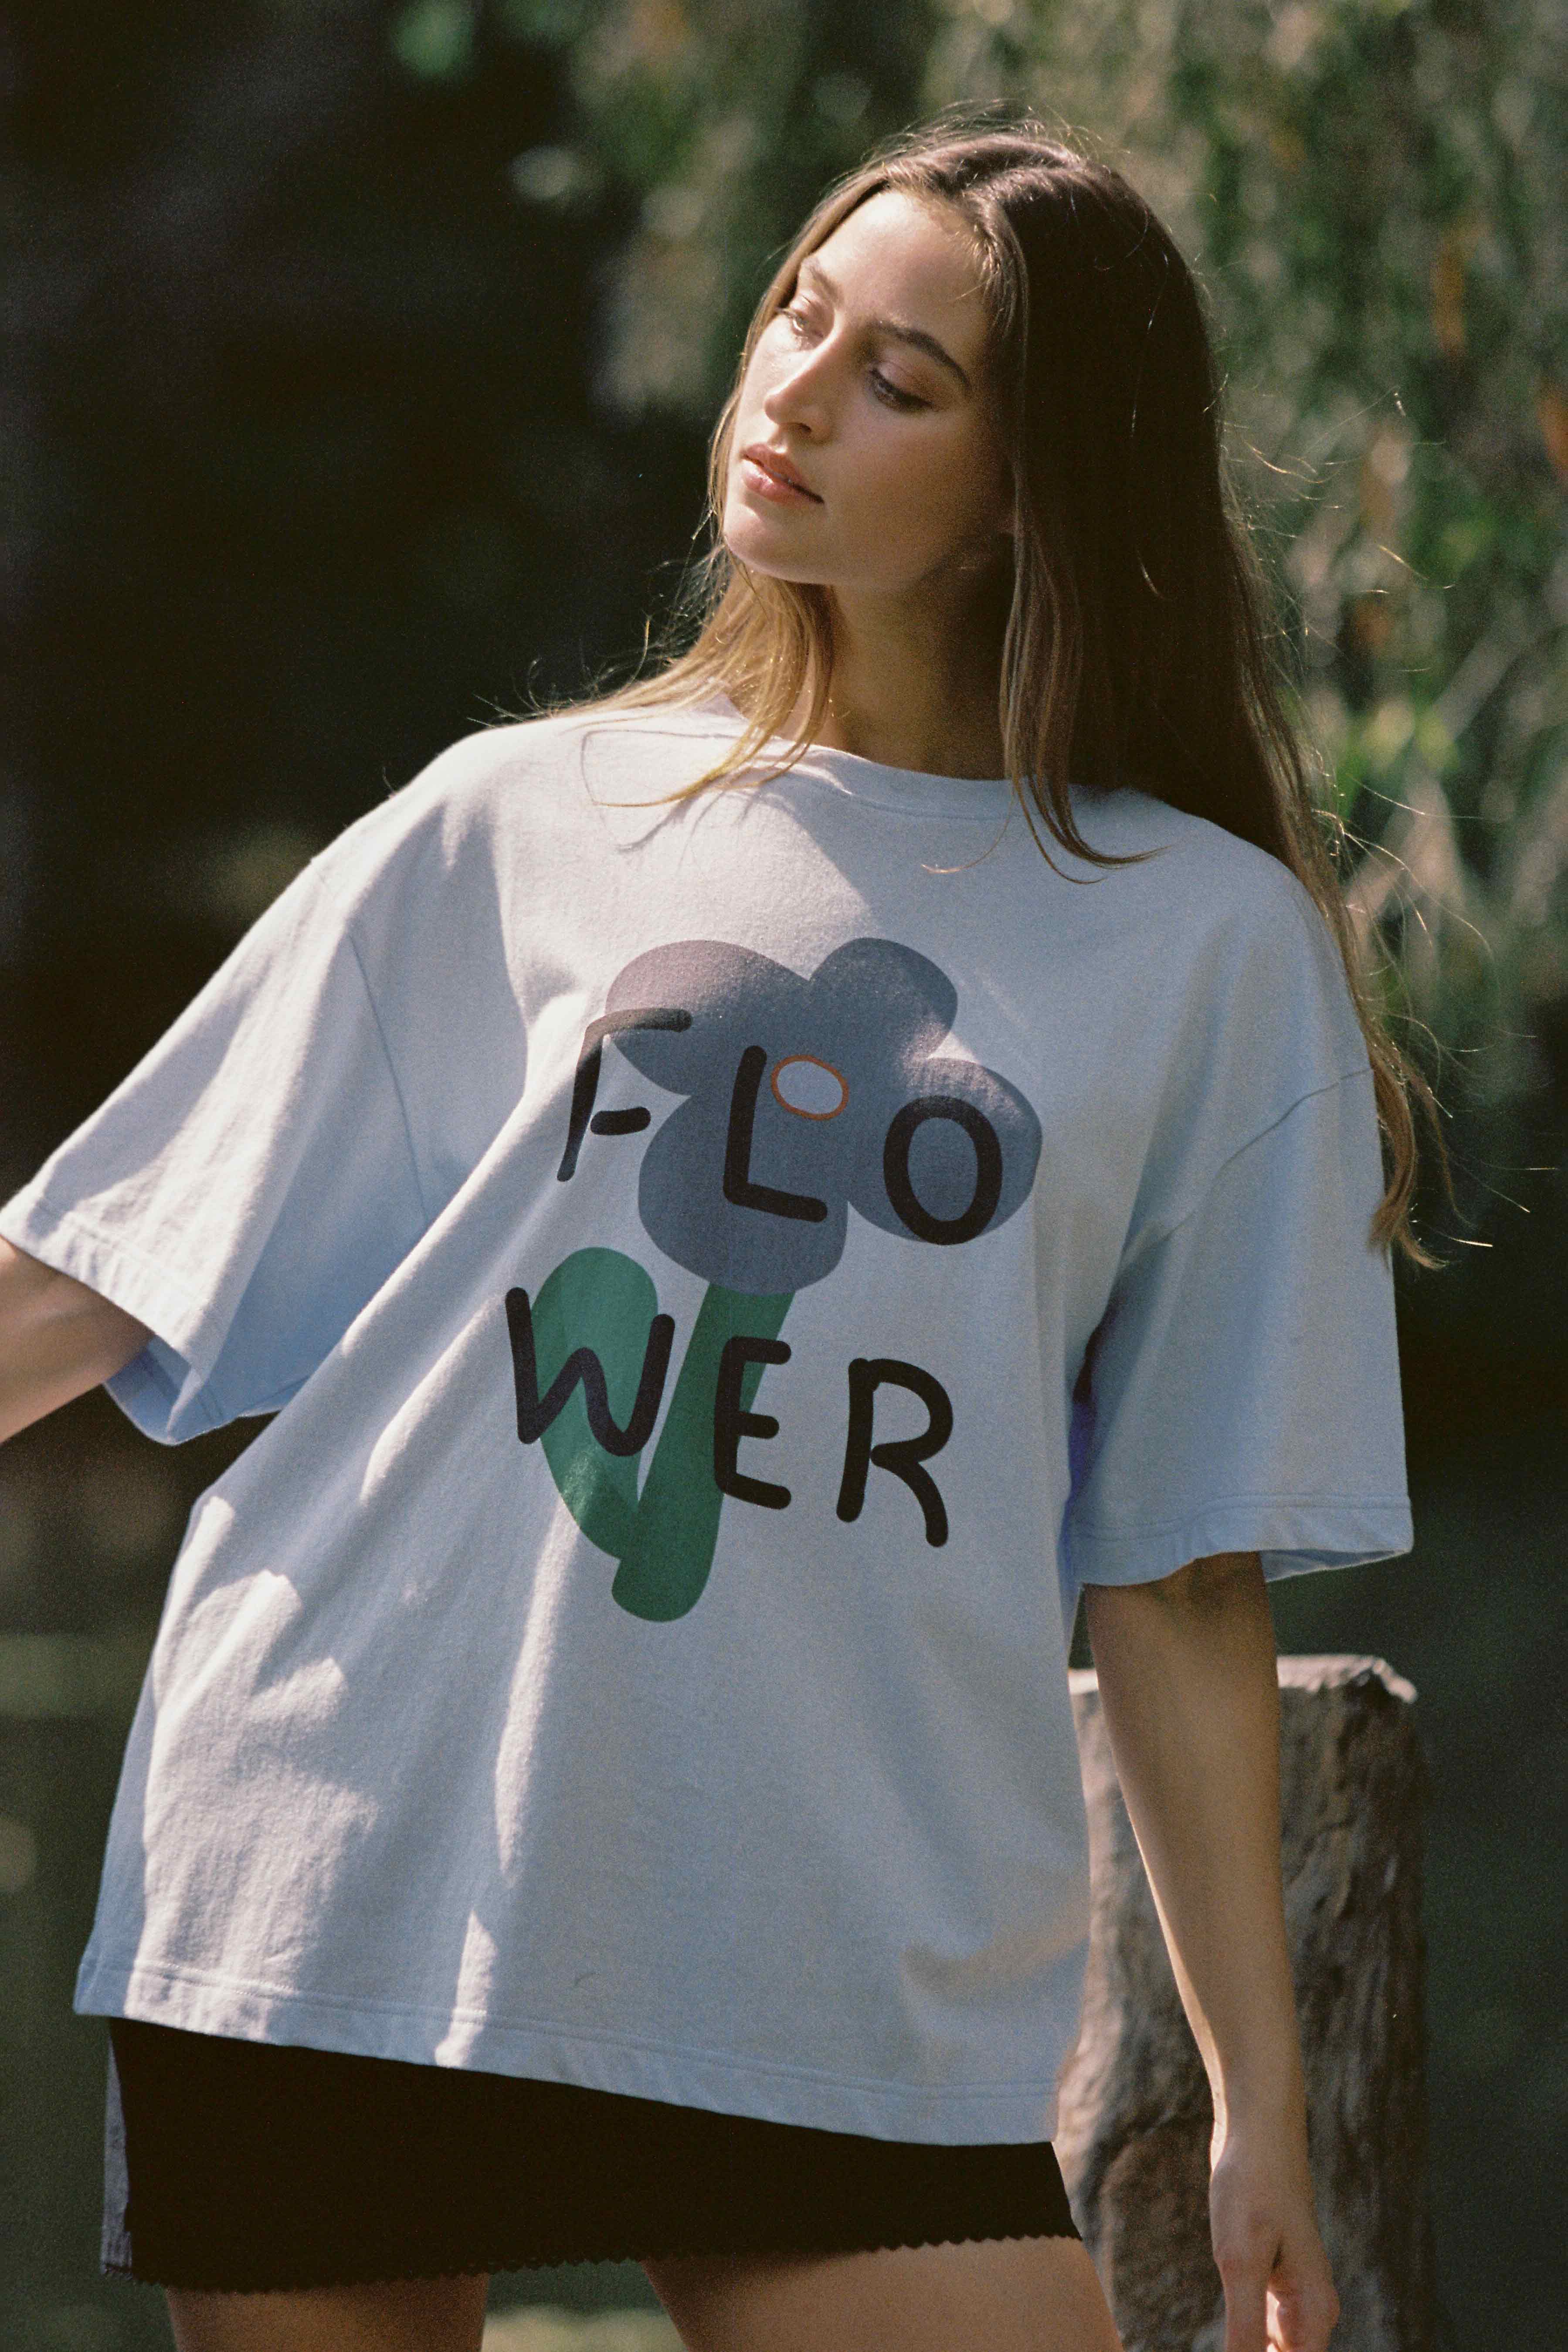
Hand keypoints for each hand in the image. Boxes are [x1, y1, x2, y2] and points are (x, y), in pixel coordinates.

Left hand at [1208, 2129, 1339, 2351]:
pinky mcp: (1270, 2278)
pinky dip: (1246, 2343)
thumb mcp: (1240, 2263)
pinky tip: (1227, 2342)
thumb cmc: (1252, 2189)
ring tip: (1225, 2342)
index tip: (1236, 2351)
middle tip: (1226, 2344)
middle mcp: (1310, 2311)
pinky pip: (1262, 2329)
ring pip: (1275, 2351)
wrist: (1257, 2132)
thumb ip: (1246, 2332)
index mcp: (1313, 2314)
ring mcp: (1292, 2294)